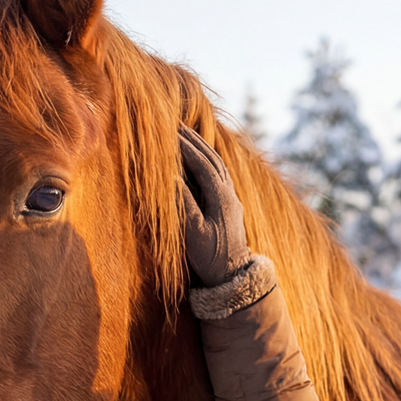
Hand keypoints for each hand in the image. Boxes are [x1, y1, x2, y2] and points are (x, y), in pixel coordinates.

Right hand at [179, 127, 250, 287]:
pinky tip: (198, 156)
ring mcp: (231, 198)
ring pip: (217, 163)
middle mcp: (229, 193)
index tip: (168, 132)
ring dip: (201, 146)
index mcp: (222, 197)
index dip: (185, 147)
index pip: (202, 163)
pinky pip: (218, 173)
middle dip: (193, 140)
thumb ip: (183, 203)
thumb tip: (171, 177)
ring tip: (184, 133)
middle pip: (212, 158)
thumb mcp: (193, 233)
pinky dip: (206, 159)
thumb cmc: (210, 258)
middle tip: (174, 123)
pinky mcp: (229, 205)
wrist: (232, 277)